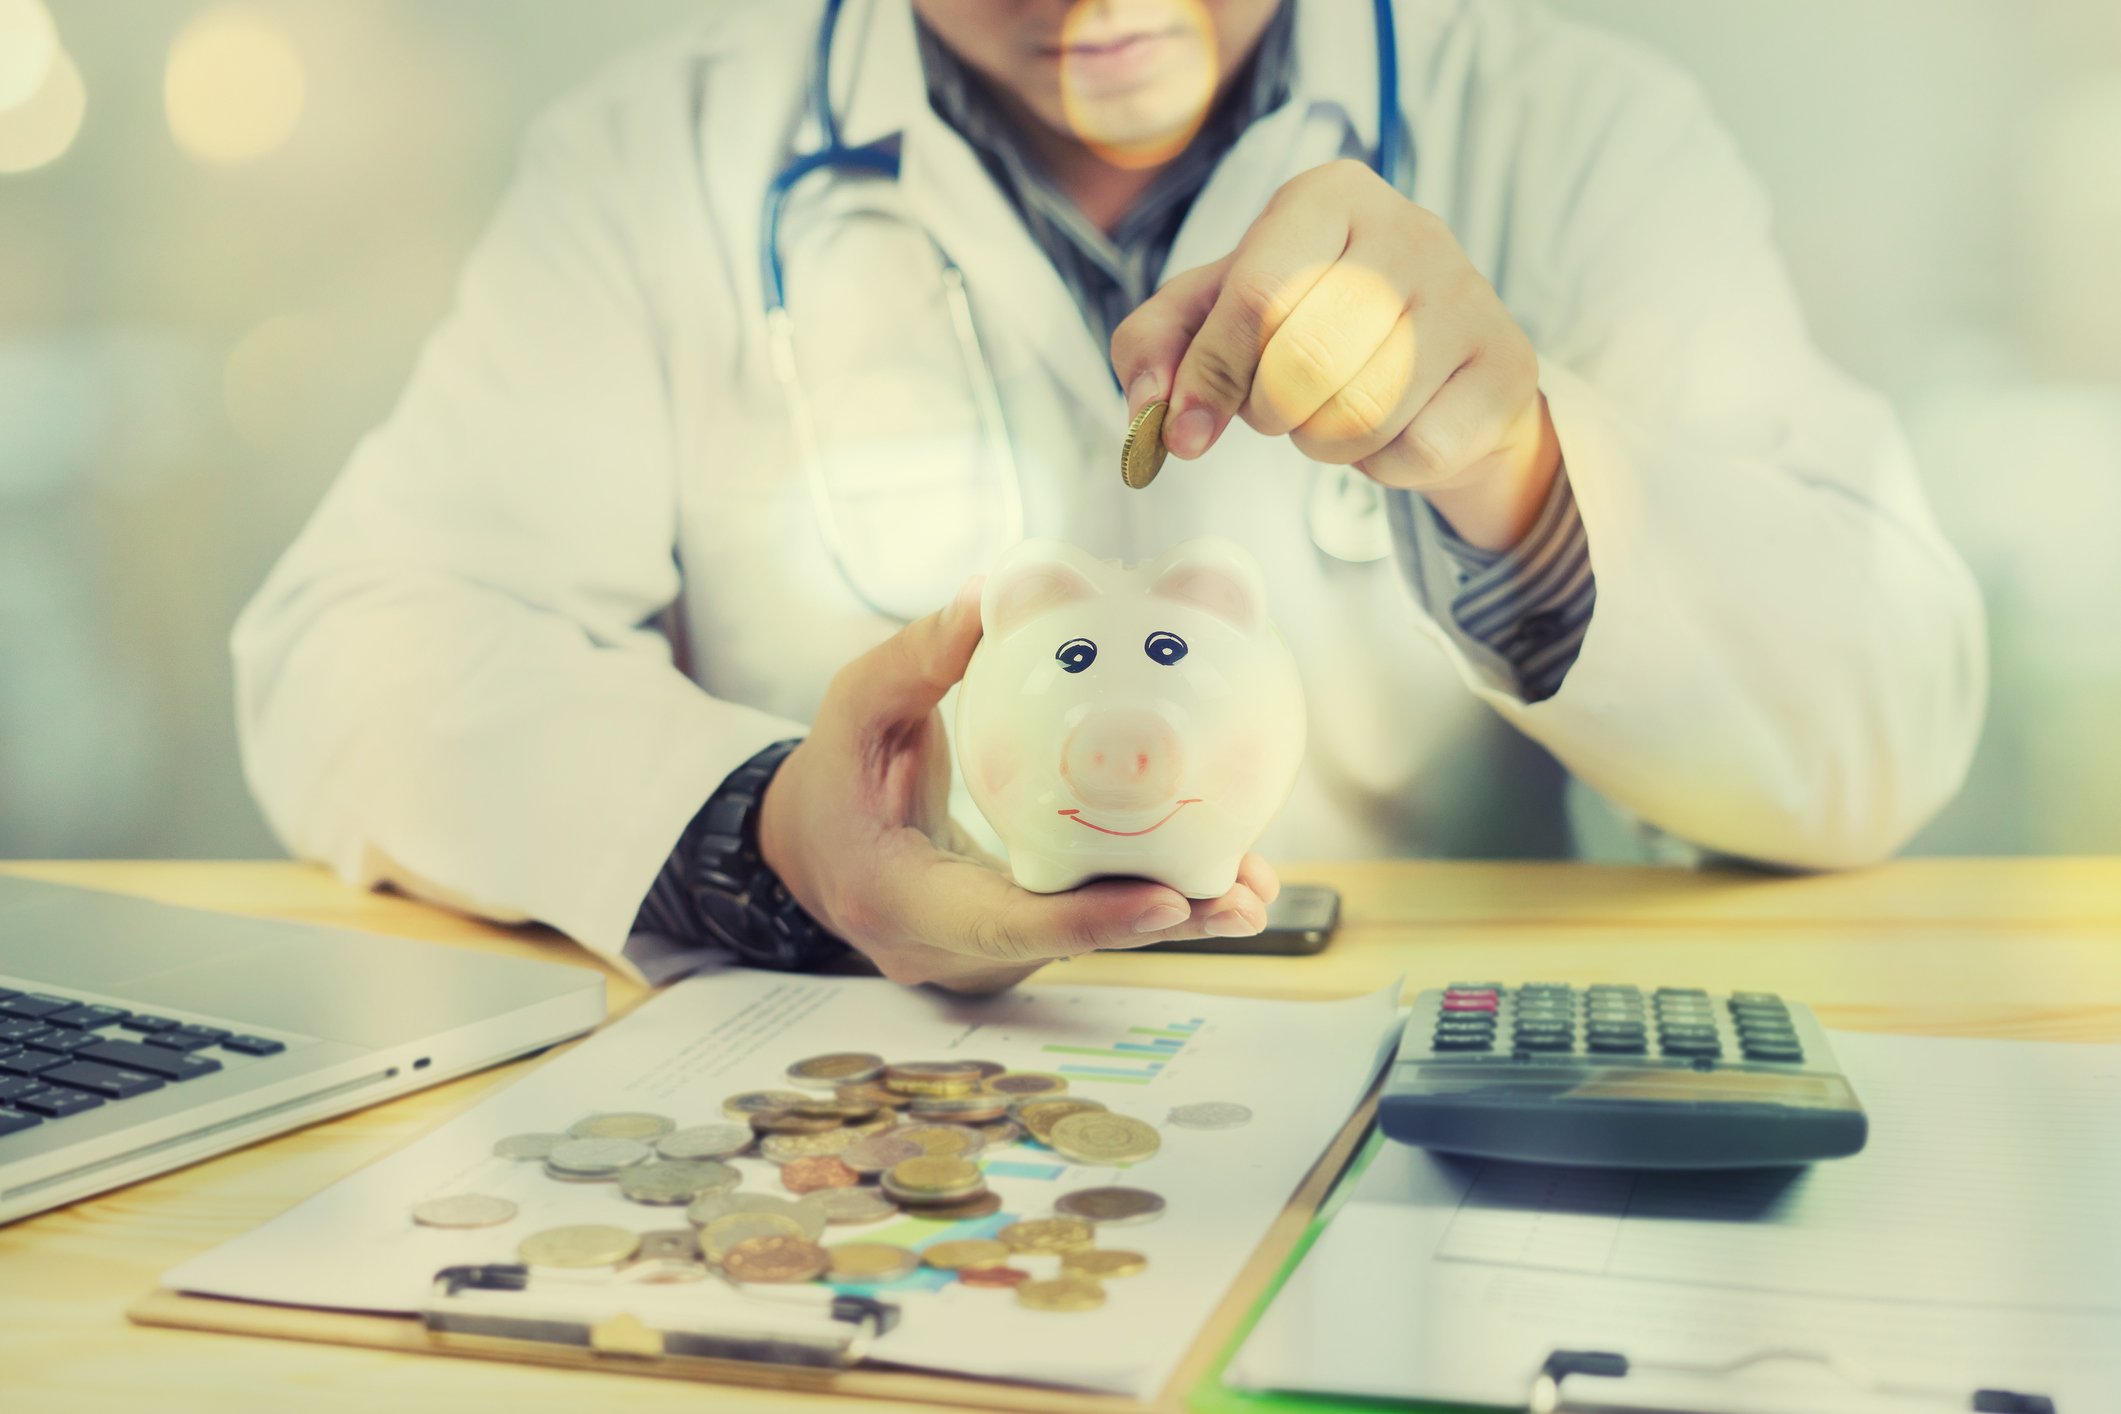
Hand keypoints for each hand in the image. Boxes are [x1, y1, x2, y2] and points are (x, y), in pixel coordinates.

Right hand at [756, 577, 1279, 992]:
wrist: (807, 849)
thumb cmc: (832, 777)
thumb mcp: (854, 710)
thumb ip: (916, 658)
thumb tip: (990, 591)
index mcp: (899, 900)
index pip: (1002, 922)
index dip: (1090, 917)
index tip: (1171, 897)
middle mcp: (947, 947)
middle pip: (1068, 943)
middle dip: (1162, 925)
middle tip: (1247, 897)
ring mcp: (982, 954)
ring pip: (1087, 939)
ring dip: (1176, 919)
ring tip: (1258, 888)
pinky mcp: (1012, 938)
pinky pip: (1084, 922)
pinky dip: (1147, 902)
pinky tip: (1221, 877)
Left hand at [1111, 160, 1561, 550]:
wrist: (1437, 361)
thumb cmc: (1311, 324)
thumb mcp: (1218, 313)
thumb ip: (1157, 345)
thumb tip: (1153, 412)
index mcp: (1330, 195)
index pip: (1257, 294)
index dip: (1212, 374)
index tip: (1188, 429)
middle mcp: (1410, 229)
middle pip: (1305, 362)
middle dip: (1270, 411)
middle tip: (1277, 408)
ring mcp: (1469, 296)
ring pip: (1362, 414)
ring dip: (1322, 441)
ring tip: (1329, 414)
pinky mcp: (1505, 367)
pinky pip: (1416, 449)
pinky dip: (1382, 465)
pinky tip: (1391, 430)